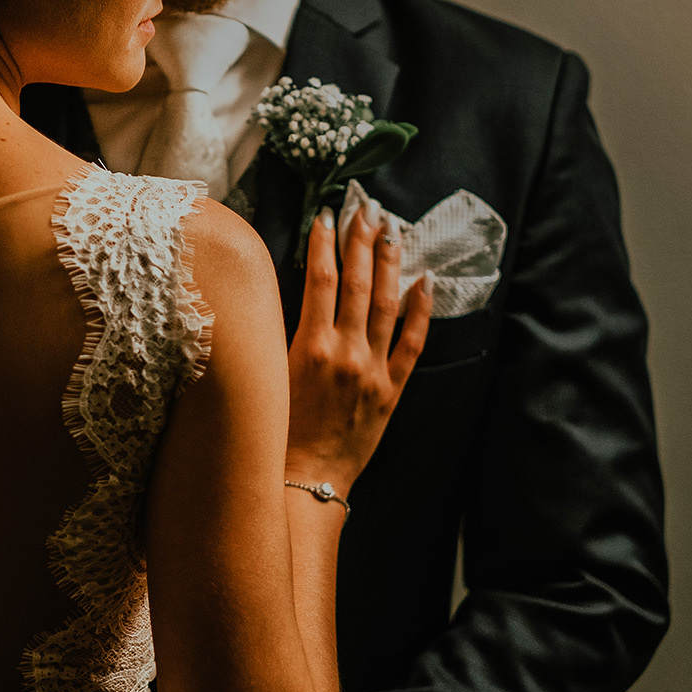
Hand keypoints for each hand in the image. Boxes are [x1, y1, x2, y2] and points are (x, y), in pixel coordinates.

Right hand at [286, 198, 432, 489]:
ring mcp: (373, 371)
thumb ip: (277, 335)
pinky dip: (420, 311)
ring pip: (388, 305)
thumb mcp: (267, 377)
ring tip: (392, 232)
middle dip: (363, 242)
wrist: (304, 481)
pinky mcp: (391, 390)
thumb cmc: (275, 434)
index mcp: (309, 347)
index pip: (320, 280)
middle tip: (367, 210)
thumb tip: (275, 294)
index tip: (326, 216)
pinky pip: (413, 344)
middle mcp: (346, 353)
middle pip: (359, 283)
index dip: (323, 243)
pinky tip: (424, 283)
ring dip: (390, 264)